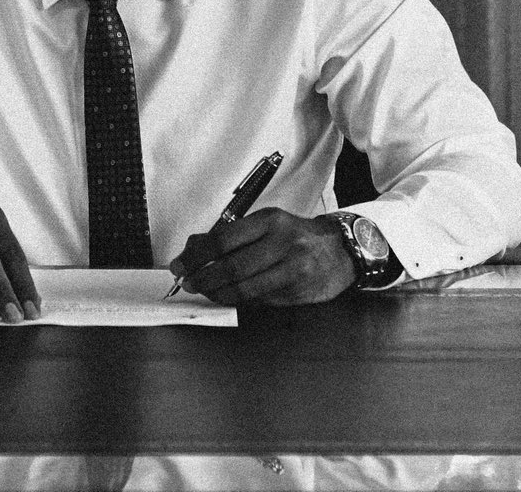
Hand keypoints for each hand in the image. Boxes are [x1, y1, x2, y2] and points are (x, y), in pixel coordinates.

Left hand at [167, 209, 354, 305]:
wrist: (340, 251)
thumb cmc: (295, 236)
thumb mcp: (265, 225)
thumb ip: (229, 235)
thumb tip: (192, 248)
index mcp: (270, 221)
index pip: (224, 239)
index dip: (197, 256)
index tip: (180, 265)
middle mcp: (283, 243)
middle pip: (232, 267)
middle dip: (203, 278)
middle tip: (188, 283)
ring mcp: (292, 270)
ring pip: (244, 288)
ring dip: (217, 293)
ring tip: (205, 291)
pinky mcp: (296, 292)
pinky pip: (259, 299)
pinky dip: (239, 299)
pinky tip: (229, 295)